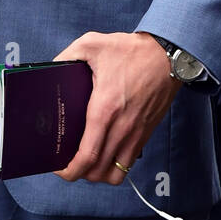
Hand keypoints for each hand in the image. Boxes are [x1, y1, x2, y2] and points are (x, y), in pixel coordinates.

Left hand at [55, 31, 180, 184]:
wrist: (169, 56)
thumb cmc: (133, 51)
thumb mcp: (93, 44)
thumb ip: (67, 56)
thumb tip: (51, 69)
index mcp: (105, 109)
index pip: (87, 155)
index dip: (69, 170)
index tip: (58, 168)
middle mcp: (121, 128)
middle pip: (97, 172)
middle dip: (78, 174)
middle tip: (67, 163)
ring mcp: (136, 134)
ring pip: (115, 174)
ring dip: (98, 174)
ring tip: (86, 162)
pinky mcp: (146, 133)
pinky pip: (129, 163)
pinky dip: (115, 166)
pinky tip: (106, 153)